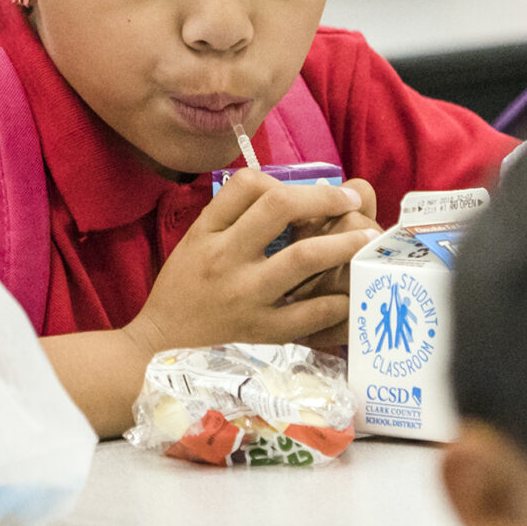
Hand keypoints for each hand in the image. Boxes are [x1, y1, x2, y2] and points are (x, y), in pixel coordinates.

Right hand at [127, 173, 380, 359]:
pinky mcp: (262, 332)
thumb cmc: (183, 288)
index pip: (248, 185)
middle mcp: (226, 258)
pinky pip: (310, 312)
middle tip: (351, 200)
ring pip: (304, 256)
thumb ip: (231, 214)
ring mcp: (246, 296)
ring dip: (343, 243)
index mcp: (208, 232)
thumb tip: (282, 189)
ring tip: (366, 238)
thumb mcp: (194, 241)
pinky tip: (349, 293)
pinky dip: (336, 301)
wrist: (160, 345)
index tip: (314, 189)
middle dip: (325, 197)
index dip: (286, 179)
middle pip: (280, 207)